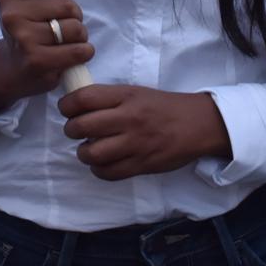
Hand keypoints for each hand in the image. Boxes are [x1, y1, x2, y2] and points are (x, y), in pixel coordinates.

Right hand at [0, 0, 92, 114]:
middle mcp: (12, 17)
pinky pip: (78, 50)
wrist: (13, 69)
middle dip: (73, 16)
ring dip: (79, 36)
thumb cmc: (31, 28)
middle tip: (59, 27)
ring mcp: (24, 39)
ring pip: (75, 28)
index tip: (50, 1)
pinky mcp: (38, 62)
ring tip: (64, 42)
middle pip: (67, 4)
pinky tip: (69, 56)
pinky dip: (83, 52)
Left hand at [59, 86, 231, 179]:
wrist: (198, 124)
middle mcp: (129, 118)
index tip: (67, 110)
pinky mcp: (141, 164)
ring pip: (92, 153)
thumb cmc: (164, 107)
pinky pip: (108, 173)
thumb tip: (78, 107)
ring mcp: (135, 143)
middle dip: (72, 130)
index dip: (67, 105)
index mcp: (126, 96)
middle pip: (82, 126)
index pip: (84, 98)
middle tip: (77, 131)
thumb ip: (110, 99)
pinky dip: (99, 169)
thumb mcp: (137, 92)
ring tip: (90, 149)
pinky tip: (103, 163)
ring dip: (84, 153)